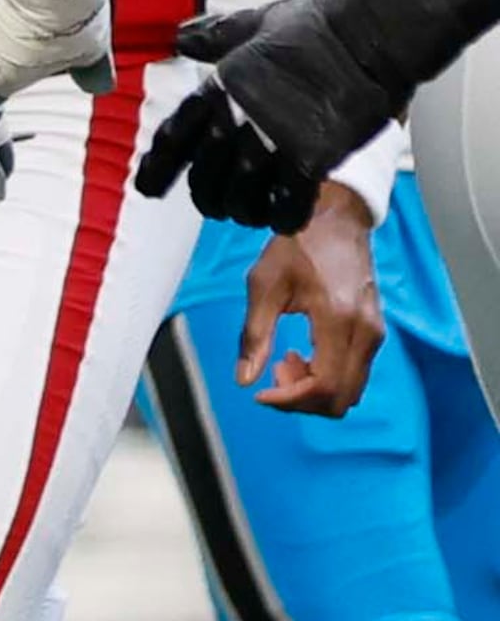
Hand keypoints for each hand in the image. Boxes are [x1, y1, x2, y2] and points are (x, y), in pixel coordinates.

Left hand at [139, 0, 404, 230]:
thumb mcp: (254, 25)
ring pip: (240, 198)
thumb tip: (182, 38)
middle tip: (213, 204)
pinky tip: (284, 219)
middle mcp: (239, 119)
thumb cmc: (319, 26)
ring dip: (241, 211)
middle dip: (205, 196)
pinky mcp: (312, 160)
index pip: (175, 136)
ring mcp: (274, 142)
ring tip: (248, 213)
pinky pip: (286, 205)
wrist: (372, 33)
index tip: (146, 187)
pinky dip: (282, 218)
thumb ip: (216, 38)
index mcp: (220, 88)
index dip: (158, 167)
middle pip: (205, 176)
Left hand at [237, 186, 385, 415]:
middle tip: (273, 374)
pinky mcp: (375, 331)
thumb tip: (244, 381)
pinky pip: (355, 372)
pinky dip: (328, 377)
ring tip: (284, 361)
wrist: (335, 220)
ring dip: (314, 389)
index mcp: (339, 321)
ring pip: (351, 389)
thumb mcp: (263, 287)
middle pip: (342, 397)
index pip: (324, 386)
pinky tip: (302, 354)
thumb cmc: (296, 247)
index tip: (261, 394)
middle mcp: (366, 333)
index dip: (291, 401)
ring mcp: (375, 334)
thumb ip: (254, 337)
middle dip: (302, 399)